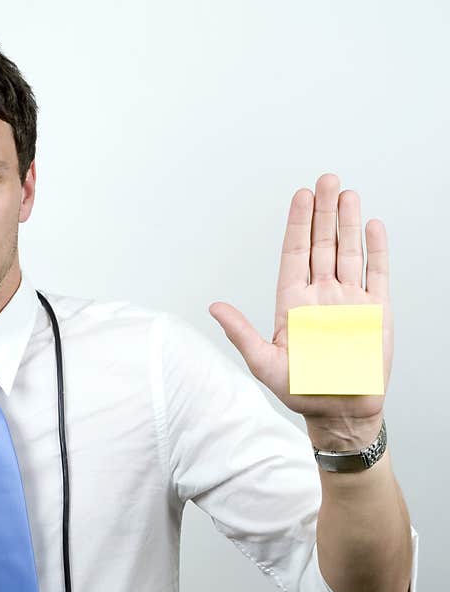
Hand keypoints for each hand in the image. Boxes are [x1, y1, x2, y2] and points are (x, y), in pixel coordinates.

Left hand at [209, 172, 391, 446]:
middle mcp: (320, 296)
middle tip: (325, 179)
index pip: (294, 254)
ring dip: (348, 222)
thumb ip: (241, 332)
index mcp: (292, 303)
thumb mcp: (264, 363)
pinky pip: (377, 273)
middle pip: (322, 244)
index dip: (297, 225)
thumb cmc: (300, 390)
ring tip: (347, 192)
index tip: (300, 196)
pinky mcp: (375, 311)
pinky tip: (372, 225)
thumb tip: (214, 307)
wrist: (340, 411)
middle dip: (323, 212)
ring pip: (349, 251)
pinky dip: (376, 249)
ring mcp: (348, 300)